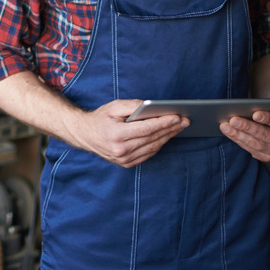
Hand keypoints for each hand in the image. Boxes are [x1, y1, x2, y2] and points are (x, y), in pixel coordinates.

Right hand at [72, 100, 188, 167]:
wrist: (85, 135)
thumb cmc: (101, 118)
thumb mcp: (114, 107)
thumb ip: (133, 106)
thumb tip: (152, 106)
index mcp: (116, 134)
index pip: (146, 129)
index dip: (163, 122)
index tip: (177, 116)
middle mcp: (120, 149)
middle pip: (152, 138)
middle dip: (170, 129)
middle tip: (185, 121)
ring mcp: (124, 159)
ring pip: (153, 147)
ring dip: (168, 137)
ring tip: (179, 127)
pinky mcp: (127, 163)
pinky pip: (148, 154)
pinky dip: (159, 144)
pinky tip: (166, 136)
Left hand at [220, 110, 269, 161]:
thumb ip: (268, 106)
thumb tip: (246, 106)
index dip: (268, 118)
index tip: (255, 114)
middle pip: (266, 136)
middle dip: (248, 127)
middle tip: (233, 120)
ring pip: (255, 144)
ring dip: (238, 135)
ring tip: (224, 126)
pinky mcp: (266, 158)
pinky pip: (249, 149)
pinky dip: (237, 139)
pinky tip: (227, 132)